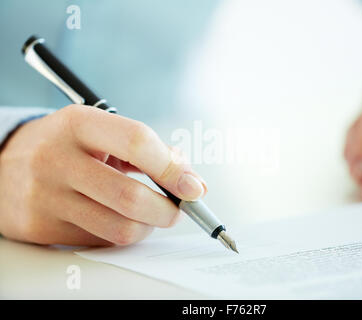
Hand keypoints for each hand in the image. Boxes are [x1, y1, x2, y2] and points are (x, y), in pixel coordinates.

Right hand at [0, 105, 206, 245]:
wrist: (3, 163)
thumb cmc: (67, 145)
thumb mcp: (101, 131)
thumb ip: (150, 151)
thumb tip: (192, 182)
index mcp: (78, 123)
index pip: (137, 142)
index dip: (172, 168)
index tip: (194, 187)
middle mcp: (56, 158)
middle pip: (130, 197)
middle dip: (168, 210)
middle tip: (177, 210)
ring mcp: (44, 196)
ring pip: (119, 228)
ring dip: (148, 227)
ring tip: (150, 216)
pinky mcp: (39, 227)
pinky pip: (99, 242)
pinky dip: (120, 234)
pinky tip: (117, 220)